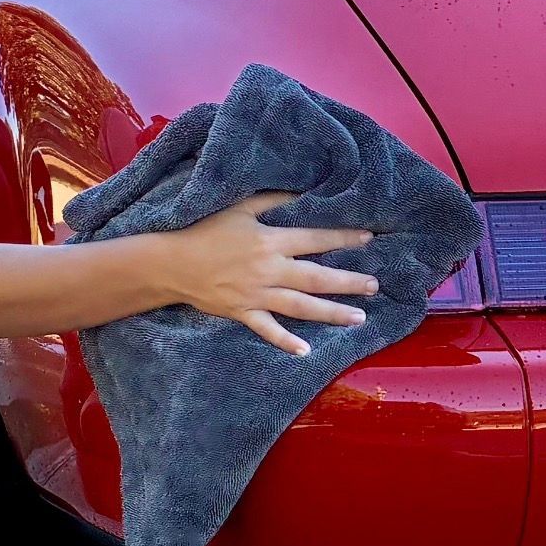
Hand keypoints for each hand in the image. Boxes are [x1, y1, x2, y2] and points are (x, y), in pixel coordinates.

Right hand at [165, 192, 377, 355]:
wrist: (170, 262)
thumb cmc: (204, 230)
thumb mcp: (239, 207)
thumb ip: (273, 201)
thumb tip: (304, 193)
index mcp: (269, 241)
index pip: (315, 239)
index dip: (343, 239)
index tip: (368, 238)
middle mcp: (268, 270)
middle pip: (317, 278)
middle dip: (348, 282)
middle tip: (375, 286)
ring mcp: (256, 296)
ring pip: (301, 307)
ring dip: (331, 313)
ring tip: (359, 318)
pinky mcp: (242, 313)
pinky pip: (267, 330)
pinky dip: (286, 342)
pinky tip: (307, 351)